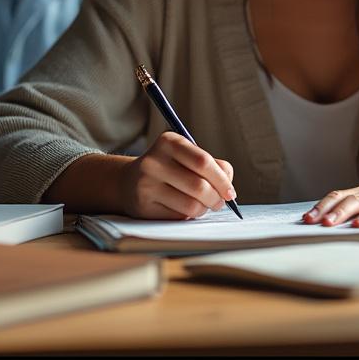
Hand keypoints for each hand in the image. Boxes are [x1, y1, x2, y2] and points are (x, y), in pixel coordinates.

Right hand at [119, 131, 236, 219]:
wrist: (128, 182)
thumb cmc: (169, 168)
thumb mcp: (187, 156)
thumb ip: (213, 166)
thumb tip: (228, 188)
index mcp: (169, 142)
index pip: (203, 162)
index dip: (222, 180)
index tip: (230, 193)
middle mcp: (154, 162)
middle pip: (199, 186)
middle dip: (216, 198)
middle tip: (220, 202)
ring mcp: (146, 185)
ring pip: (190, 205)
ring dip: (204, 209)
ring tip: (203, 206)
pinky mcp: (143, 206)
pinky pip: (178, 217)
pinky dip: (188, 216)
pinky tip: (185, 209)